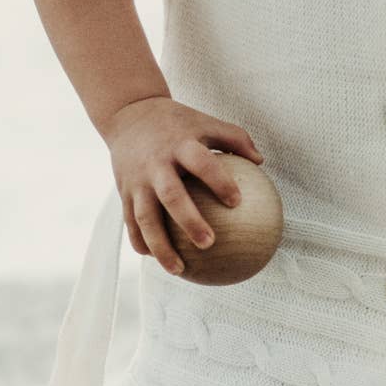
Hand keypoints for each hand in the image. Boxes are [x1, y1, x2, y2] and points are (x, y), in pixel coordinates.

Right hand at [103, 96, 263, 275]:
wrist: (128, 115)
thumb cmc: (178, 123)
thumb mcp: (206, 122)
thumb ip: (235, 138)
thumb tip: (261, 162)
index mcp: (180, 145)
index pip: (202, 163)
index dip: (219, 181)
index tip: (237, 202)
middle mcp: (156, 164)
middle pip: (171, 196)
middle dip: (189, 221)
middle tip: (210, 244)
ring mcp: (137, 180)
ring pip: (146, 218)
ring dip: (161, 246)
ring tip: (179, 270)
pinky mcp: (124, 192)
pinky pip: (131, 222)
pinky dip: (141, 242)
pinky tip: (156, 260)